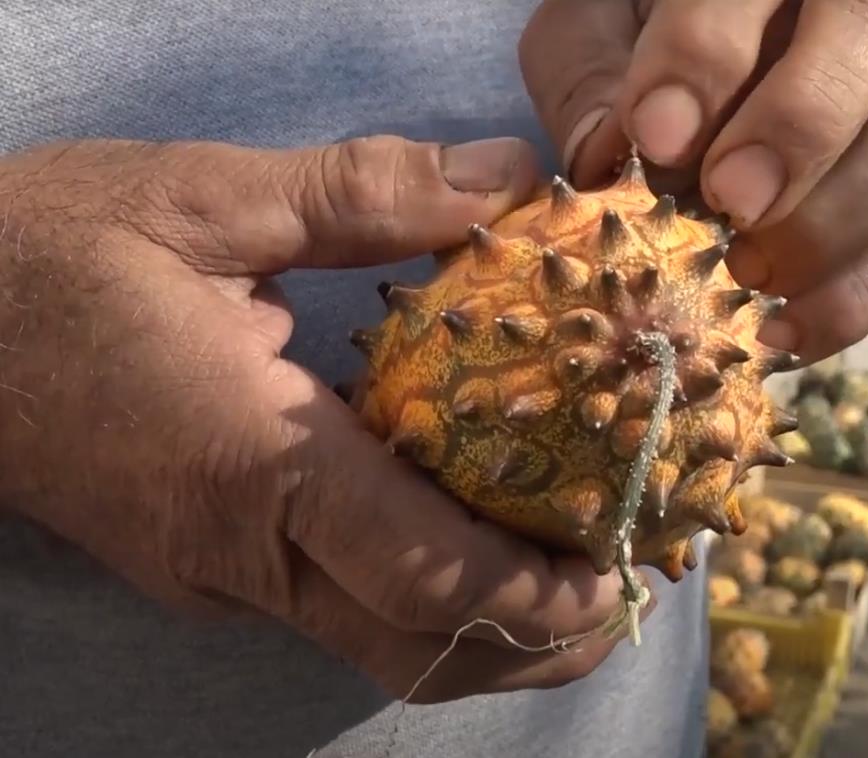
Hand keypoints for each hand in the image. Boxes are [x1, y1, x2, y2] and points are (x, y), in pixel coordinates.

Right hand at [0, 136, 647, 702]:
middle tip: (620, 597)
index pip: (419, 571)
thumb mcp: (203, 195)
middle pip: (413, 649)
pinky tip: (478, 550)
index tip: (614, 575)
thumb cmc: (48, 252)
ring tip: (575, 588)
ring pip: (378, 650)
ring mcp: (217, 578)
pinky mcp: (206, 573)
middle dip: (531, 644)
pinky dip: (429, 606)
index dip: (530, 592)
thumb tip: (507, 180)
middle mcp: (238, 550)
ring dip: (487, 637)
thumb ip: (366, 192)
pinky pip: (340, 613)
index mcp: (247, 460)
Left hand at [520, 0, 867, 362]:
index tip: (655, 137)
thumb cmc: (628, 43)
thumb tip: (608, 159)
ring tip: (746, 277)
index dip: (709, 59)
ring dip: (831, 225)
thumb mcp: (587, 34)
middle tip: (730, 205)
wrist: (691, 77)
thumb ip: (587, 77)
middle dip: (800, 130)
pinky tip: (781, 332)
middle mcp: (853, 13)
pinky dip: (852, 301)